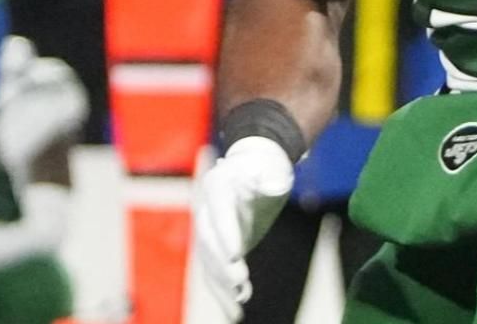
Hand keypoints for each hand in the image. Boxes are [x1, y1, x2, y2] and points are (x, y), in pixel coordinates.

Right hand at [193, 137, 294, 320]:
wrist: (254, 169)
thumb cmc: (267, 170)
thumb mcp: (270, 171)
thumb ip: (263, 180)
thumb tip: (257, 179)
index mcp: (217, 185)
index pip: (220, 212)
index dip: (226, 234)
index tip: (236, 255)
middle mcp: (206, 208)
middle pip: (209, 240)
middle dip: (223, 264)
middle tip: (240, 281)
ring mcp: (206, 229)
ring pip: (209, 261)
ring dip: (223, 284)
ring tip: (240, 303)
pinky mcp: (213, 248)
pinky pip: (213, 273)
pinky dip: (223, 294)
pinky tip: (236, 312)